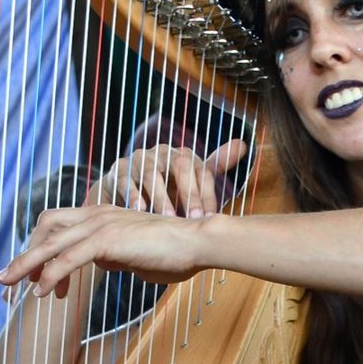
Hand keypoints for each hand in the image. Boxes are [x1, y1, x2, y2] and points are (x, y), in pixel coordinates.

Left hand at [0, 139, 246, 297]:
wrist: (198, 242)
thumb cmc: (175, 252)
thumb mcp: (136, 255)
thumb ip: (117, 256)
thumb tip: (106, 264)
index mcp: (102, 216)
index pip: (59, 227)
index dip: (41, 251)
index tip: (35, 280)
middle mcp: (96, 215)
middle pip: (46, 230)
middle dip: (24, 256)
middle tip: (6, 282)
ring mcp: (100, 225)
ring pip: (51, 244)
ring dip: (26, 265)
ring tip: (8, 285)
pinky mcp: (107, 240)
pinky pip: (68, 258)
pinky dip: (50, 274)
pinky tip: (40, 291)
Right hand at [89, 138, 245, 217]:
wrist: (125, 196)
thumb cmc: (165, 191)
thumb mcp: (190, 180)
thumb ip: (216, 166)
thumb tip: (243, 144)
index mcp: (184, 156)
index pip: (202, 170)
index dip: (208, 194)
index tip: (211, 218)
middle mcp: (163, 153)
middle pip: (179, 166)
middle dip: (188, 194)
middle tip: (192, 219)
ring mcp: (139, 158)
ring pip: (152, 174)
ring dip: (161, 197)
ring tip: (167, 218)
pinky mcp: (119, 169)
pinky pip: (126, 181)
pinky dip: (133, 194)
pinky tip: (140, 210)